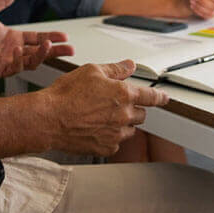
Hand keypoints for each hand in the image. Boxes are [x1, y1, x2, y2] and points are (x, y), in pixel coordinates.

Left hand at [0, 0, 73, 76]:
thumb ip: (2, 1)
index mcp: (14, 37)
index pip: (37, 38)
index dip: (51, 37)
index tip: (64, 36)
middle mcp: (14, 50)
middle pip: (40, 52)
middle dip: (55, 51)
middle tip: (70, 49)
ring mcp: (8, 61)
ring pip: (31, 61)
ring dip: (42, 55)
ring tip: (50, 46)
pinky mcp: (0, 69)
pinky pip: (16, 67)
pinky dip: (21, 60)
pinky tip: (21, 50)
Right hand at [36, 60, 168, 155]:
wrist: (48, 119)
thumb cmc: (66, 95)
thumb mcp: (91, 71)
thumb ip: (115, 69)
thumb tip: (129, 65)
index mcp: (123, 95)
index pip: (151, 97)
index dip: (160, 97)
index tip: (165, 98)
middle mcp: (123, 116)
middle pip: (141, 115)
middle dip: (132, 109)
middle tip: (113, 105)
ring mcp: (116, 134)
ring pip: (129, 130)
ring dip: (122, 124)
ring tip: (101, 117)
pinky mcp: (106, 147)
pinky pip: (115, 142)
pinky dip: (109, 137)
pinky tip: (94, 129)